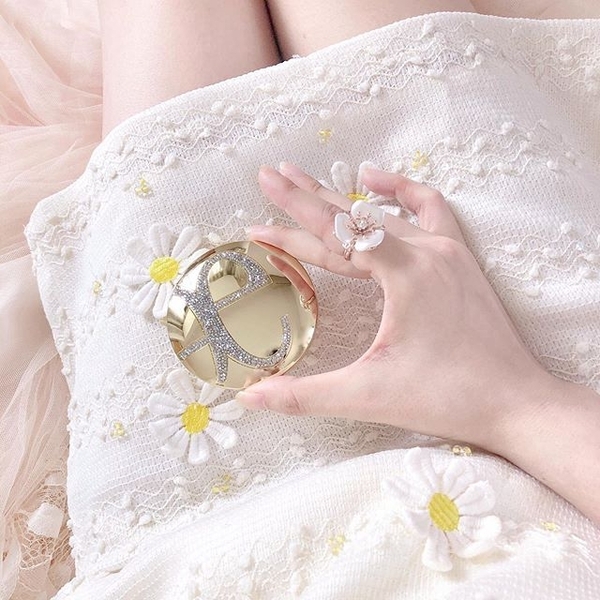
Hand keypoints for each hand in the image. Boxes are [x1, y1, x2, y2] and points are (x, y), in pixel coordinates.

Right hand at [236, 163, 555, 450]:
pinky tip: (377, 182)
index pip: (334, 240)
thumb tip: (251, 397)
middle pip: (353, 215)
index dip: (289, 232)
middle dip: (307, 196)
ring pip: (384, 212)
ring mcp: (448, 251)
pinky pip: (429, 210)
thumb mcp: (369, 396)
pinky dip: (401, 191)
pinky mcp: (460, 260)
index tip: (254, 224)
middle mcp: (427, 252)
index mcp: (405, 274)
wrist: (518, 402)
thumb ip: (305, 395)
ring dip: (343, 196)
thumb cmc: (448, 398)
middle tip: (271, 175)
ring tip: (310, 179)